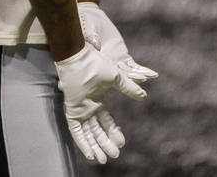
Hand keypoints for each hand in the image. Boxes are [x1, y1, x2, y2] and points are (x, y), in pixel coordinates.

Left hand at [55, 43, 146, 163]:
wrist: (77, 57)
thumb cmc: (94, 63)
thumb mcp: (115, 77)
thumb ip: (128, 88)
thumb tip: (144, 96)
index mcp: (98, 100)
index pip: (107, 122)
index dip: (114, 133)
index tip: (122, 143)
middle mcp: (88, 107)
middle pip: (97, 130)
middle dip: (105, 143)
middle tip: (115, 155)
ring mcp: (79, 109)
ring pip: (87, 133)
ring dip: (95, 146)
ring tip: (103, 159)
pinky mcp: (72, 110)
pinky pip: (75, 130)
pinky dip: (82, 142)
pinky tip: (89, 153)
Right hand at [78, 2, 158, 84]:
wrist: (90, 17)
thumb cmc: (83, 24)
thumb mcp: (85, 29)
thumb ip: (90, 37)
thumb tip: (96, 45)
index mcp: (94, 62)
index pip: (105, 74)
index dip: (115, 79)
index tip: (124, 81)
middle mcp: (106, 65)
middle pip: (120, 76)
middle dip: (131, 79)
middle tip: (141, 81)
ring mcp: (116, 62)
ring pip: (129, 73)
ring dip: (139, 75)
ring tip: (149, 76)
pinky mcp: (123, 56)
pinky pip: (134, 66)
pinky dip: (143, 70)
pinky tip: (153, 75)